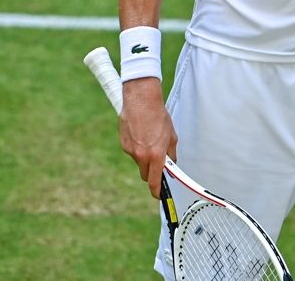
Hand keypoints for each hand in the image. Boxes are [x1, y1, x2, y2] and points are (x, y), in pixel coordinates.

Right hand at [119, 79, 176, 198]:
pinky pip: (132, 152)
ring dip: (144, 157)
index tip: (159, 195)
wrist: (141, 100)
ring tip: (149, 139)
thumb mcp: (171, 136)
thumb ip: (171, 154)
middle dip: (152, 172)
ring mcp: (130, 150)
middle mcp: (141, 155)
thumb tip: (171, 164)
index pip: (154, 181)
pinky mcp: (123, 143)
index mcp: (155, 155)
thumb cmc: (158, 116)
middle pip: (146, 174)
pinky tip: (141, 134)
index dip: (157, 191)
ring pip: (139, 162)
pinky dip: (137, 147)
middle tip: (158, 162)